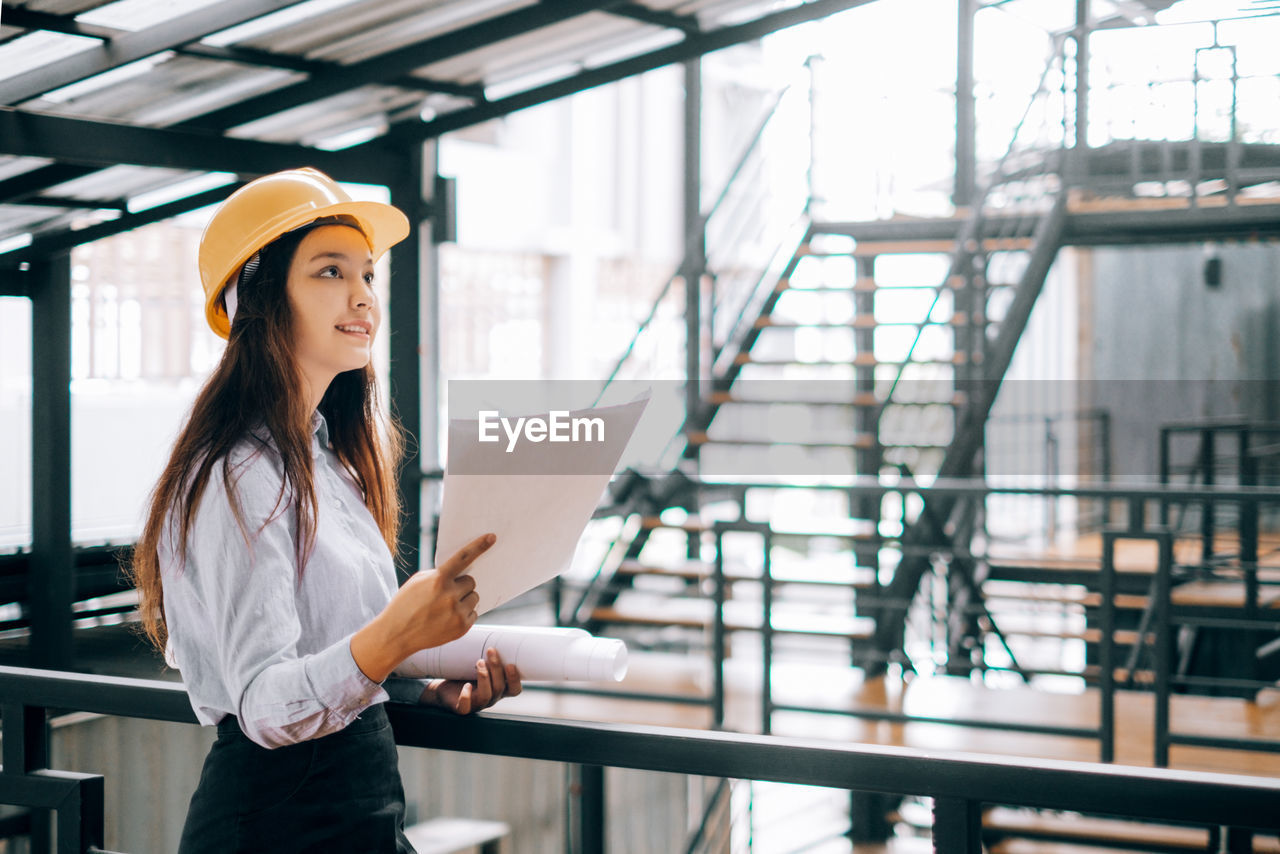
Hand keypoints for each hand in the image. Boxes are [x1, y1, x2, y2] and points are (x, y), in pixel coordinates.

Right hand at [351, 533, 493, 682]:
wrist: (396, 634)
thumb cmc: (406, 604)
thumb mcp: (418, 582)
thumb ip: (439, 574)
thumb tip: (461, 571)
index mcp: (438, 580)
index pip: (463, 558)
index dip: (479, 546)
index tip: (492, 537)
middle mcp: (450, 596)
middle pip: (470, 582)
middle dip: (461, 585)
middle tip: (446, 593)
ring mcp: (457, 613)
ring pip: (474, 597)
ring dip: (464, 599)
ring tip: (445, 608)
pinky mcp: (462, 628)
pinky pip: (473, 613)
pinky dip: (464, 614)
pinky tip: (447, 618)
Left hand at [422, 647, 522, 714]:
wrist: (443, 688)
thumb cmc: (464, 673)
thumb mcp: (478, 662)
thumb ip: (487, 651)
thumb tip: (492, 625)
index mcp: (499, 689)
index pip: (514, 690)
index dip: (515, 679)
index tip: (511, 664)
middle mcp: (491, 698)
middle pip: (500, 688)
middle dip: (496, 669)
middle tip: (491, 651)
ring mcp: (477, 704)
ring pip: (486, 696)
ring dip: (484, 678)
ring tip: (478, 662)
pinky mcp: (462, 708)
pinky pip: (466, 707)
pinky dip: (466, 697)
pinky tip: (466, 686)